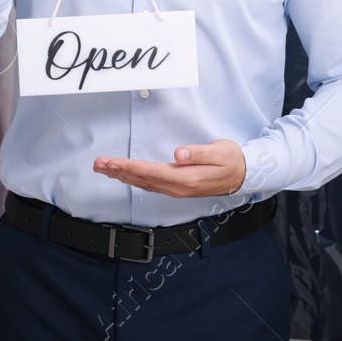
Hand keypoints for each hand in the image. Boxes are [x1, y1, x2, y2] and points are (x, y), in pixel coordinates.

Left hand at [93, 140, 246, 197]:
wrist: (243, 175)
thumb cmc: (231, 160)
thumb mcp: (220, 151)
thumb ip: (199, 152)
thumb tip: (179, 153)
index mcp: (186, 178)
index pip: (152, 172)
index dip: (130, 167)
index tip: (113, 162)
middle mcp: (178, 187)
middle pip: (142, 180)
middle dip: (119, 171)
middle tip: (98, 164)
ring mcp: (176, 189)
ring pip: (143, 183)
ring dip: (122, 176)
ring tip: (104, 168)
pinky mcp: (176, 187)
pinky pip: (149, 184)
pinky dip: (133, 178)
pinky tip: (124, 174)